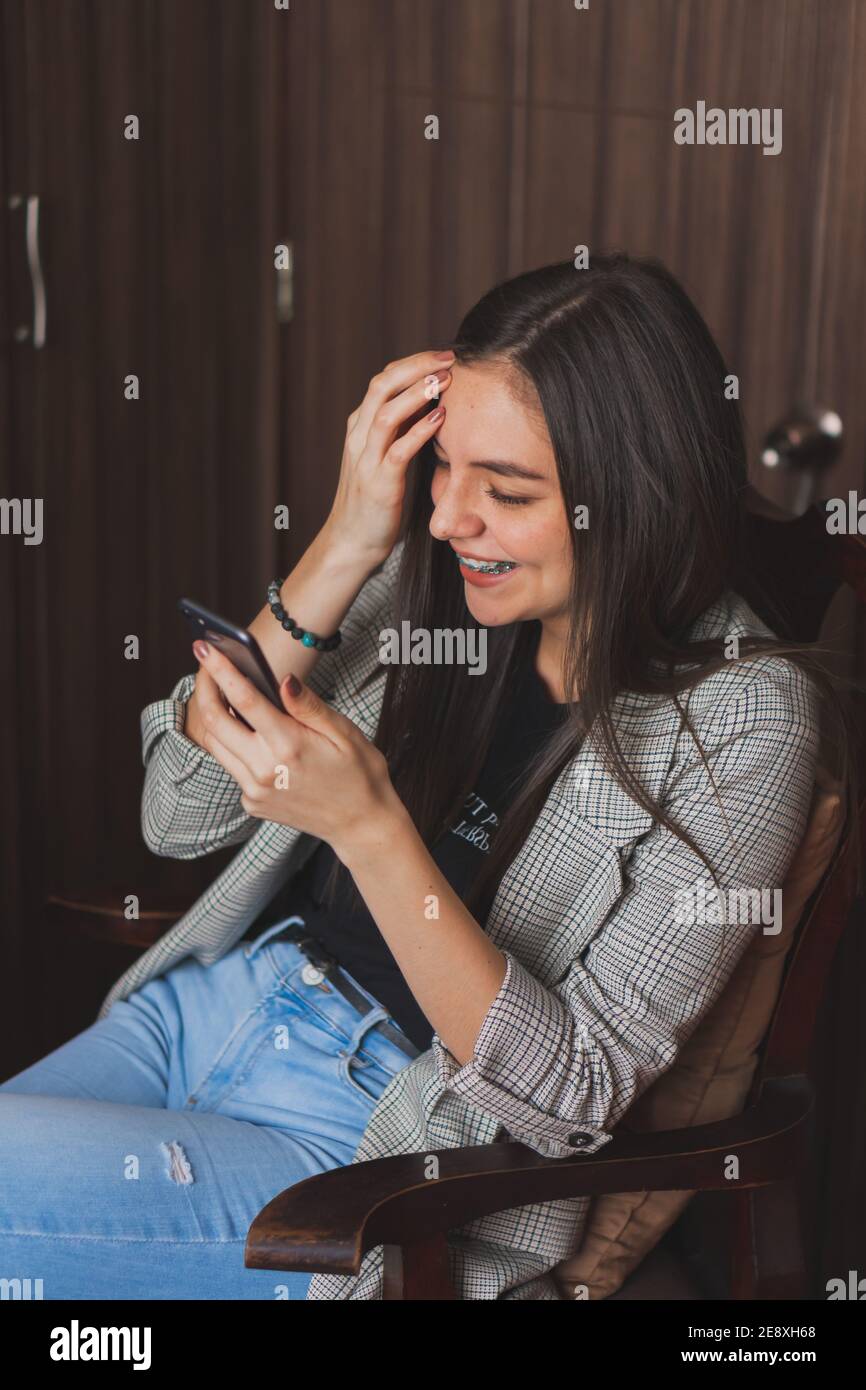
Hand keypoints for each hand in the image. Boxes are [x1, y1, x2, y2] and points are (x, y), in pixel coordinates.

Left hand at [188, 640, 402, 855]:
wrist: (362, 825)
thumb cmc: (360, 774)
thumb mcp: (344, 733)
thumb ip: (308, 706)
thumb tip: (283, 679)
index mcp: (289, 747)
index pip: (244, 699)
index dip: (220, 669)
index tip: (204, 646)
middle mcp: (264, 770)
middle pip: (214, 721)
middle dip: (204, 687)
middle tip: (205, 664)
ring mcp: (254, 791)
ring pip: (215, 744)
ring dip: (212, 714)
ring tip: (218, 690)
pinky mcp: (252, 803)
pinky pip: (231, 766)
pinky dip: (232, 743)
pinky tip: (247, 730)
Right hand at [326, 348, 454, 565]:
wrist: (352, 540)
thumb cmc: (375, 499)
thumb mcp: (384, 455)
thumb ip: (400, 430)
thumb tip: (431, 402)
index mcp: (360, 426)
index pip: (383, 380)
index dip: (413, 363)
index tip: (442, 356)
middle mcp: (359, 436)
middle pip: (382, 385)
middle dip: (417, 366)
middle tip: (449, 358)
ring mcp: (366, 459)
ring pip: (387, 413)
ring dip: (418, 393)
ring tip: (446, 380)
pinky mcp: (379, 483)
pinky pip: (399, 450)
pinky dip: (420, 431)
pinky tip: (441, 419)